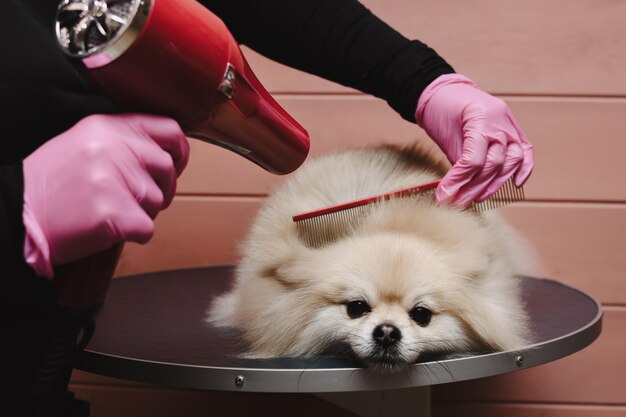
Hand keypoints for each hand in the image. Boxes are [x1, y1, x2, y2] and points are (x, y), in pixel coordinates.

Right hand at [22, 114, 189, 277]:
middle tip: (139, 199)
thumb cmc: (49, 185)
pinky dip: (133, 235)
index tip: (176, 164)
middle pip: (167, 167)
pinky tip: (106, 228)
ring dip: (140, 212)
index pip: (168, 128)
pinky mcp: (114, 212)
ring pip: (157, 200)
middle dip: (162, 188)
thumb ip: (122, 143)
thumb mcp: (82, 144)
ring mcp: (113, 179)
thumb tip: (164, 154)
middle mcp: (112, 148)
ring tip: (107, 211)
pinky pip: (147, 228)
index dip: (180, 150)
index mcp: (106, 126)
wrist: (14, 212)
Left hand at [415, 74, 533, 205]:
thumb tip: (459, 190)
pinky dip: (523, 169)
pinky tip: (516, 185)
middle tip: (456, 203)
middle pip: (493, 164)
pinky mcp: (513, 129)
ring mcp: (510, 124)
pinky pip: (525, 151)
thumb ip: (458, 160)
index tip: (444, 196)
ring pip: (511, 162)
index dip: (458, 181)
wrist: (445, 90)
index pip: (474, 160)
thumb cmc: (441, 111)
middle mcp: (500, 121)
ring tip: (475, 200)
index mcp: (480, 118)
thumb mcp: (445, 135)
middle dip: (474, 188)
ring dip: (494, 185)